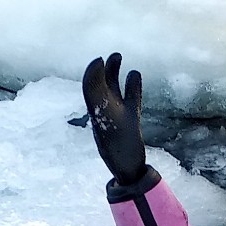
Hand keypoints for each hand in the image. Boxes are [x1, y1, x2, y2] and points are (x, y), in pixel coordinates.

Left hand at [82, 52, 145, 184]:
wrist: (128, 171)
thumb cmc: (117, 147)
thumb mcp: (103, 114)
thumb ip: (95, 87)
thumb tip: (97, 61)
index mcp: (96, 111)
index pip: (90, 87)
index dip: (93, 72)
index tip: (99, 59)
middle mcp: (105, 112)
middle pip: (101, 86)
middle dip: (104, 70)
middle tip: (113, 54)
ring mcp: (119, 116)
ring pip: (115, 90)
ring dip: (115, 74)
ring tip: (119, 58)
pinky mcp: (131, 121)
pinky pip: (130, 99)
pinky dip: (132, 86)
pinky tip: (135, 75)